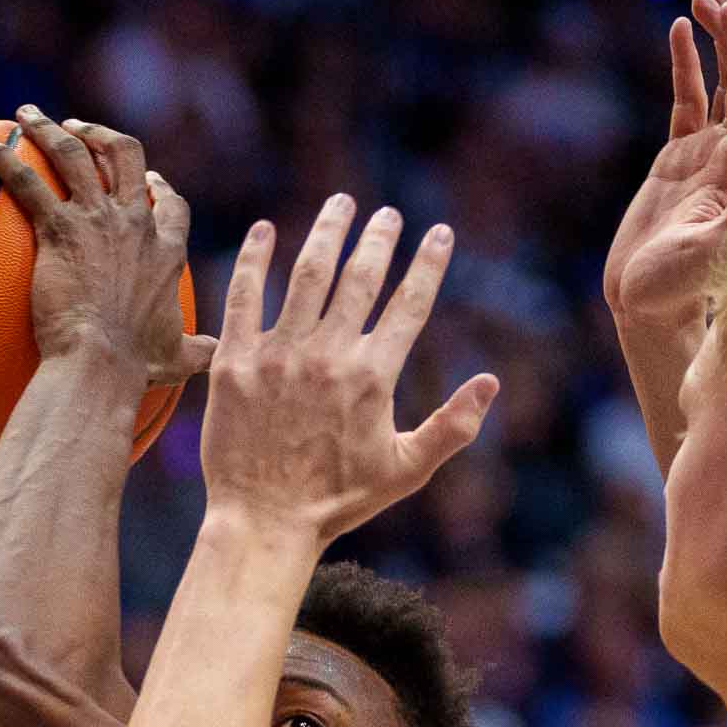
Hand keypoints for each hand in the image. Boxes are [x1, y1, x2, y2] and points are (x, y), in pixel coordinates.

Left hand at [0, 106, 215, 387]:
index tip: (147, 178)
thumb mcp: (178, 357)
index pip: (171, 205)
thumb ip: (197, 350)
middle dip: (101, 136)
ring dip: (49, 129)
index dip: (159, 186)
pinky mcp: (59, 227)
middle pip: (125, 157)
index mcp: (167, 250)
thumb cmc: (136, 365)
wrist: (101, 360)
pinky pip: (27, 181)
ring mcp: (97, 220)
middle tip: (78, 128)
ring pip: (73, 154)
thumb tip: (215, 355)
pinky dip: (5, 160)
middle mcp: (136, 223)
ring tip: (27, 116)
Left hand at [202, 195, 497, 544]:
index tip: (439, 233)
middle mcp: (328, 355)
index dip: (428, 263)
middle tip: (388, 214)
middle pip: (360, 276)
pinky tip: (265, 231)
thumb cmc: (339, 501)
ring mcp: (278, 354)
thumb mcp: (406, 470)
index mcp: (373, 377)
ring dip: (327, 231)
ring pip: (307, 273)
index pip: (410, 303)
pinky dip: (255, 258)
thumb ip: (453, 425)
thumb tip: (491, 382)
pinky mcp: (235, 361)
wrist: (264, 521)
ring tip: (340, 204)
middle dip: (380, 237)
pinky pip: (244, 296)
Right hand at [603, 0, 726, 324]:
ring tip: (703, 0)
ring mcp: (705, 156)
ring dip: (714, 44)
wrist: (646, 307)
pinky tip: (679, 33)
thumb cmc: (676, 290)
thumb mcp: (711, 253)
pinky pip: (686, 103)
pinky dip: (685, 68)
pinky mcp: (677, 161)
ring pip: (717, 86)